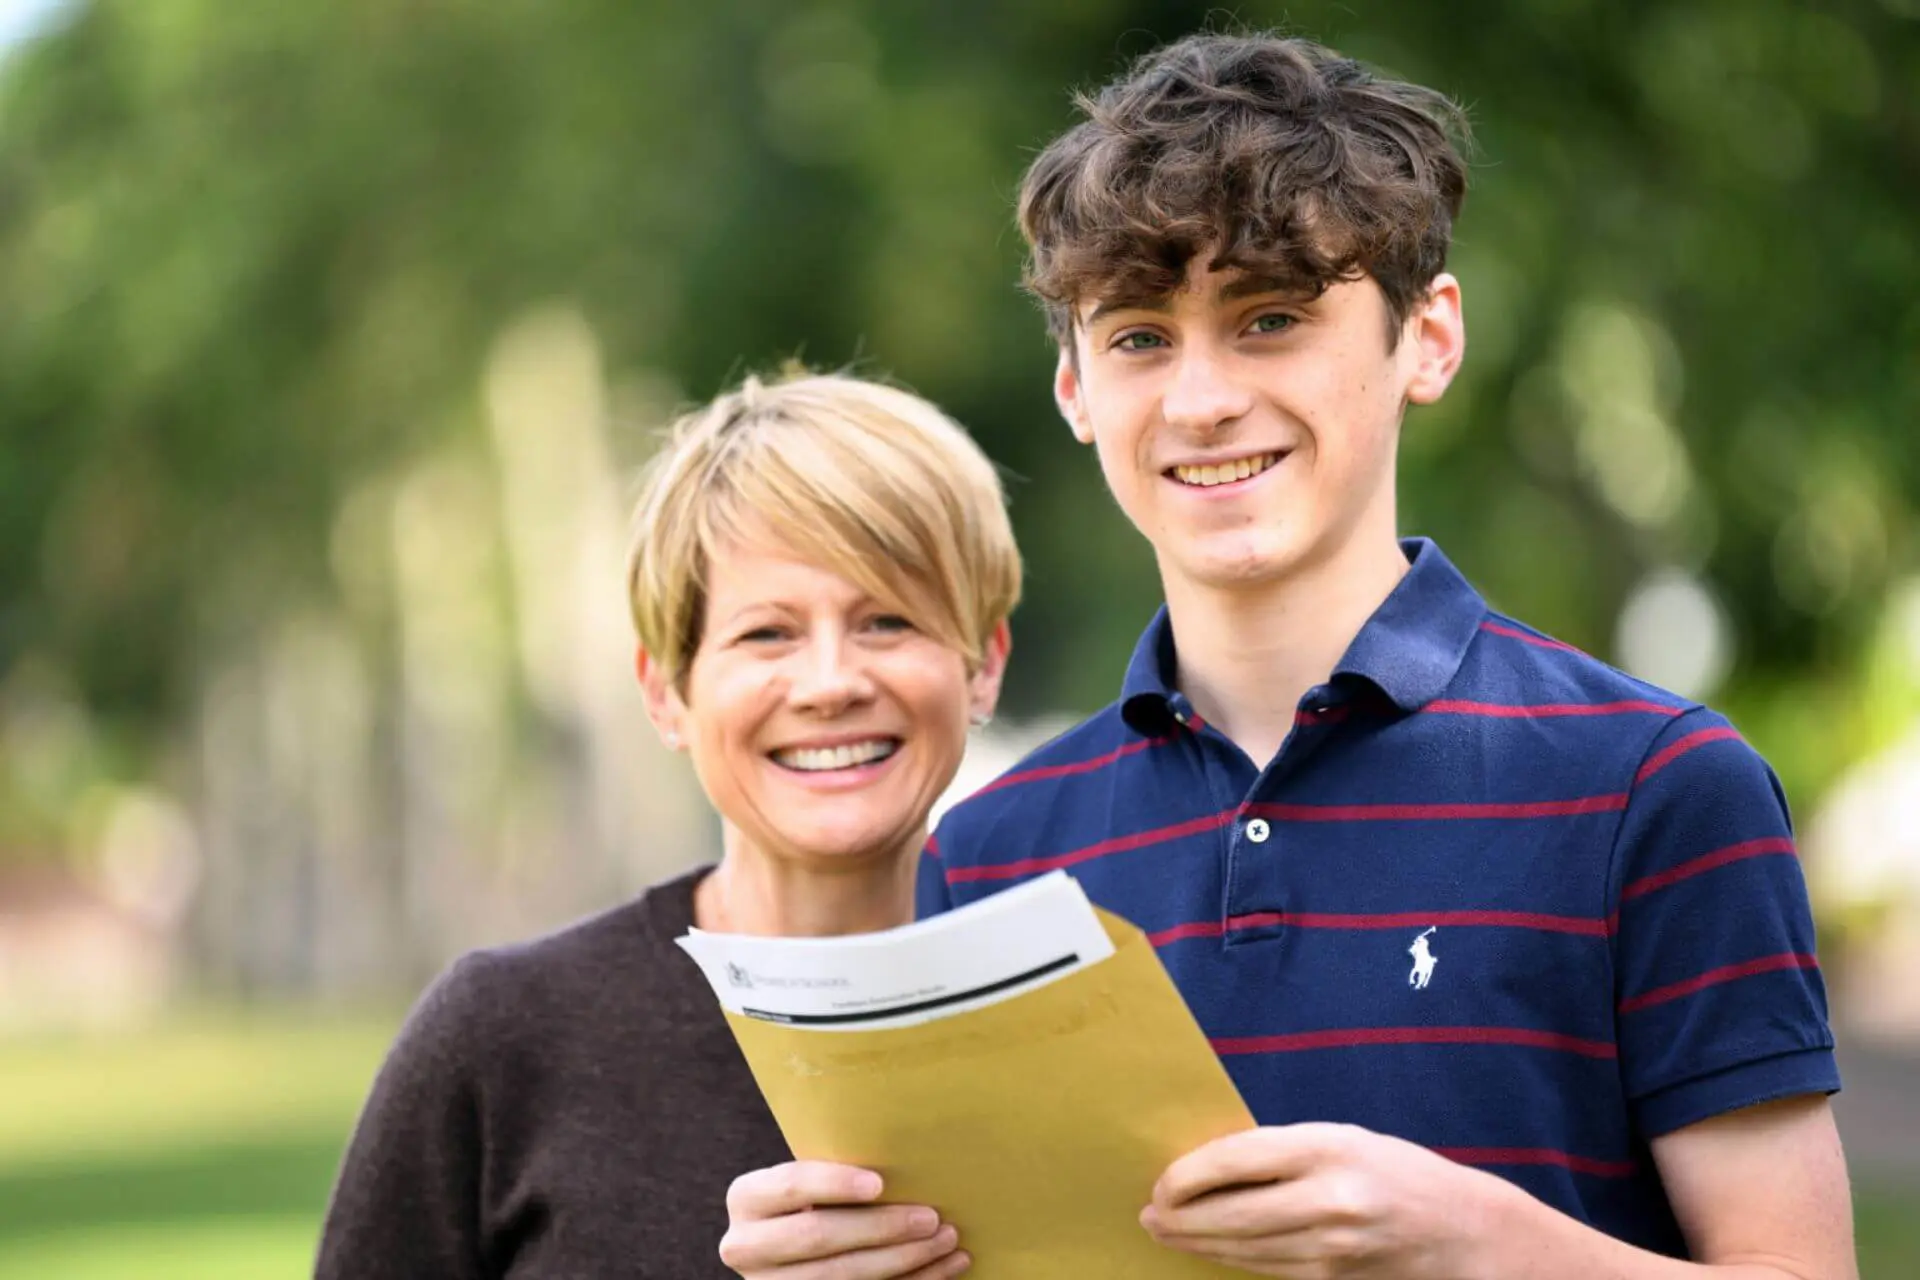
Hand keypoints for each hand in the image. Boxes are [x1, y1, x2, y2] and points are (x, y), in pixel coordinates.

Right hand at [719, 1160, 969, 1278]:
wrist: (786, 1247)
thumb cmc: (813, 1196)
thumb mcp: (808, 1179)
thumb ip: (834, 1171)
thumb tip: (907, 1154)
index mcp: (747, 1198)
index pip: (791, 1185)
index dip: (834, 1184)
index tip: (879, 1183)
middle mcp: (746, 1245)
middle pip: (819, 1236)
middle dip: (882, 1228)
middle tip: (932, 1217)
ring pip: (841, 1277)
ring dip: (904, 1260)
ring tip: (947, 1241)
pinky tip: (945, 1268)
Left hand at [1139, 1123, 1501, 1277]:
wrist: (1466, 1233)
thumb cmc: (1399, 1173)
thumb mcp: (1343, 1140)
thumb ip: (1283, 1151)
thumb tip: (1209, 1166)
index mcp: (1327, 1146)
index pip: (1234, 1159)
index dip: (1186, 1175)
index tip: (1160, 1182)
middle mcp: (1328, 1197)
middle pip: (1230, 1214)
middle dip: (1179, 1218)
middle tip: (1149, 1215)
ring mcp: (1332, 1247)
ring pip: (1243, 1249)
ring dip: (1196, 1244)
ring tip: (1166, 1233)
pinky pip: (1268, 1270)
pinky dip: (1233, 1261)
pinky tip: (1211, 1252)